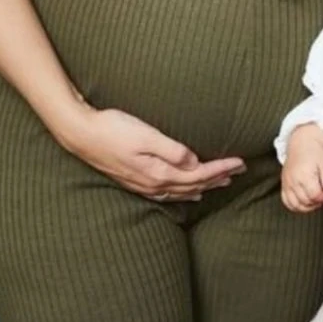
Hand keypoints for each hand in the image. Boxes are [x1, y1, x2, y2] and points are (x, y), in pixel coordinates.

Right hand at [60, 103, 244, 200]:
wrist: (81, 135)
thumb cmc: (113, 129)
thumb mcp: (145, 136)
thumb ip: (172, 151)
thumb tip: (194, 164)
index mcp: (159, 172)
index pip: (199, 174)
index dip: (222, 168)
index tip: (241, 162)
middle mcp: (153, 183)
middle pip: (194, 184)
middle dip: (219, 177)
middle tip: (241, 171)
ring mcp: (144, 184)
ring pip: (182, 191)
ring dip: (204, 186)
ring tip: (222, 182)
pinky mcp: (136, 181)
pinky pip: (168, 192)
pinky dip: (184, 192)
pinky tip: (188, 191)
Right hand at [281, 124, 322, 211]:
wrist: (303, 142)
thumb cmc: (316, 152)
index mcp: (304, 175)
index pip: (316, 196)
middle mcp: (293, 181)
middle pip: (307, 202)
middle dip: (318, 201)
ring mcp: (287, 184)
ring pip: (297, 205)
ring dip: (308, 206)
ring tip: (316, 197)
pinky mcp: (284, 186)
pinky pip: (287, 203)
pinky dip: (297, 206)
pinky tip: (305, 201)